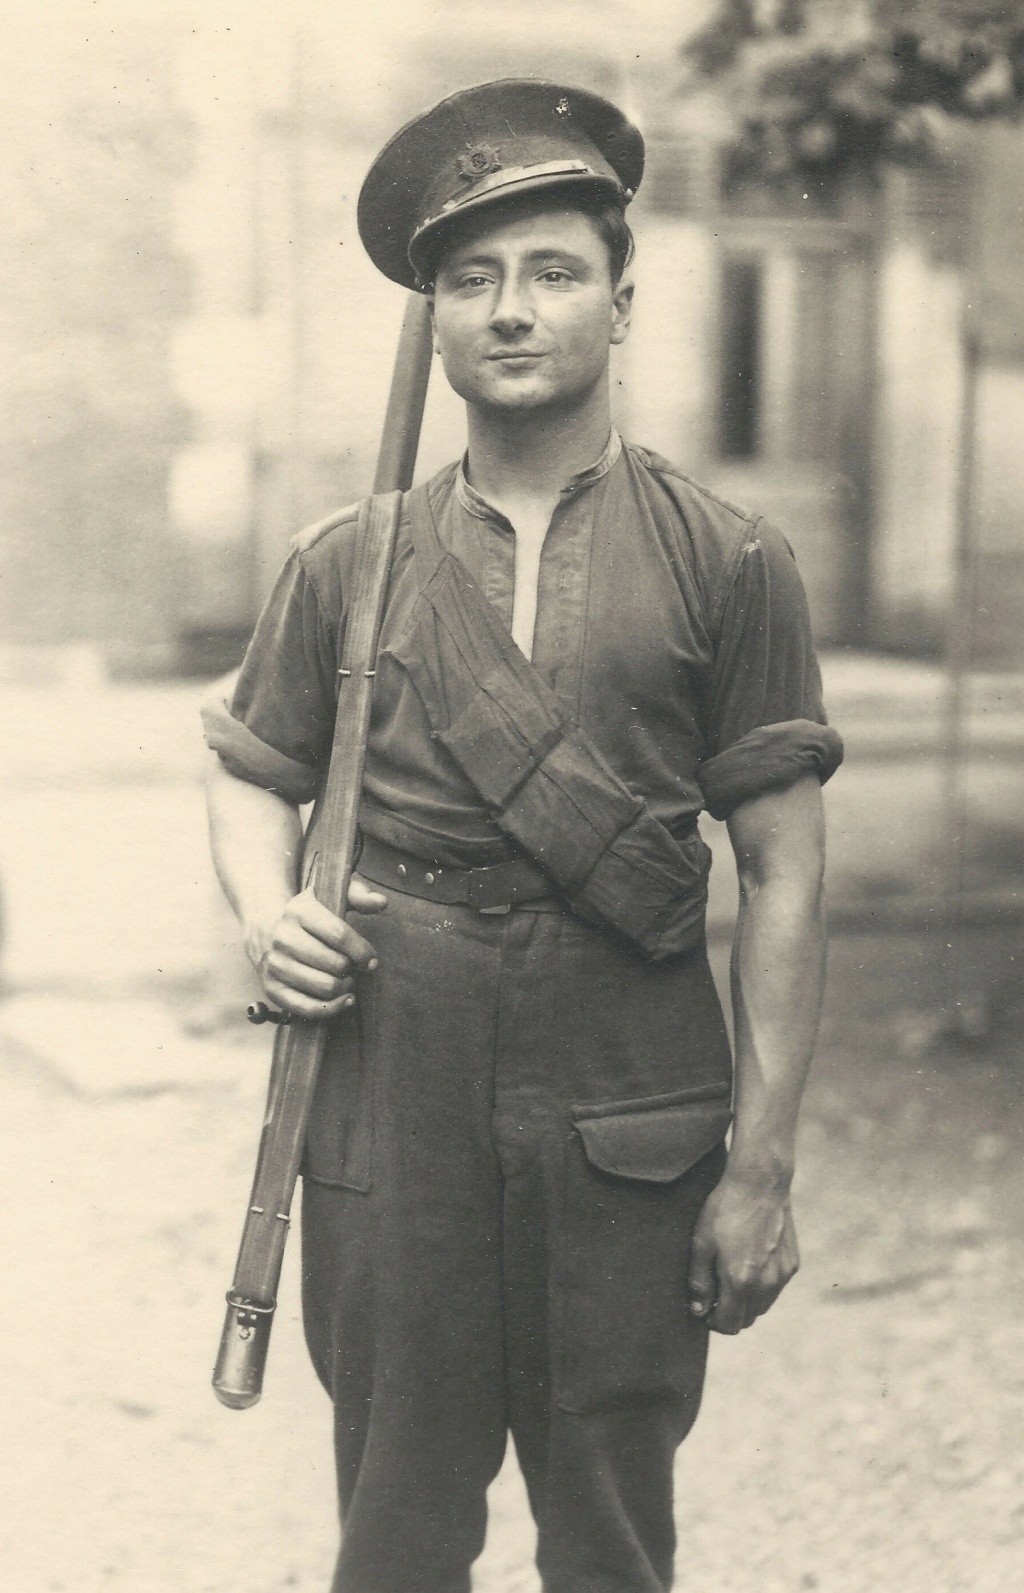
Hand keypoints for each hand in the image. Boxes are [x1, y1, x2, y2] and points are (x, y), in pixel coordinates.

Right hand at [244, 878, 386, 1020]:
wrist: (266, 928)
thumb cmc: (310, 914)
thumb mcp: (330, 895)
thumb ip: (358, 895)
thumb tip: (381, 902)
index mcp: (299, 911)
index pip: (339, 935)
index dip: (362, 951)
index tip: (371, 960)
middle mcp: (282, 938)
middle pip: (336, 964)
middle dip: (353, 969)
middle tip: (354, 967)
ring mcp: (275, 965)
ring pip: (325, 987)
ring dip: (346, 987)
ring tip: (347, 979)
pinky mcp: (271, 989)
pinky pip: (307, 1008)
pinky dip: (332, 1008)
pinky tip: (345, 1000)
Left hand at [687, 1168, 799, 1334]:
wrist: (760, 1184)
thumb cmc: (725, 1210)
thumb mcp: (702, 1243)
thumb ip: (700, 1282)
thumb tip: (699, 1311)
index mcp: (741, 1281)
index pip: (730, 1324)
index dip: (714, 1323)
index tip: (705, 1311)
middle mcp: (766, 1284)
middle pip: (748, 1319)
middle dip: (730, 1314)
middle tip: (716, 1295)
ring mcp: (782, 1275)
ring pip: (763, 1305)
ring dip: (747, 1302)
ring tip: (732, 1277)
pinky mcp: (792, 1264)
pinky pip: (775, 1288)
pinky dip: (762, 1286)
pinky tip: (751, 1263)